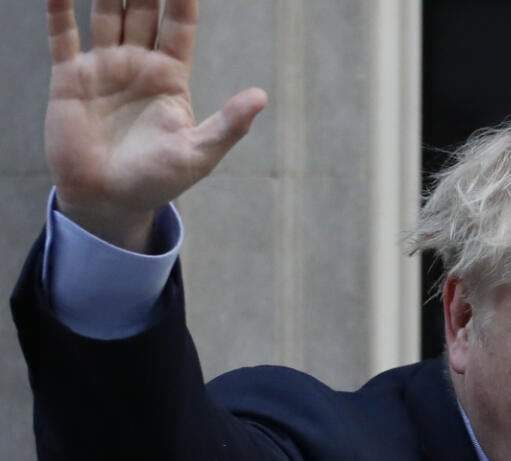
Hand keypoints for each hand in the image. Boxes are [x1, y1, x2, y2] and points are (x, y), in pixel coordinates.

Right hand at [45, 0, 267, 250]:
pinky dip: (59, 10)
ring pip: (106, 12)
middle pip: (144, 9)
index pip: (179, 24)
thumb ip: (228, 124)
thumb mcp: (199, 154)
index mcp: (171, 77)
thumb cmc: (158, 181)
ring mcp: (104, 68)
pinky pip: (63, 36)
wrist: (109, 201)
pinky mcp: (70, 79)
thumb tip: (262, 96)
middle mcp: (138, 64)